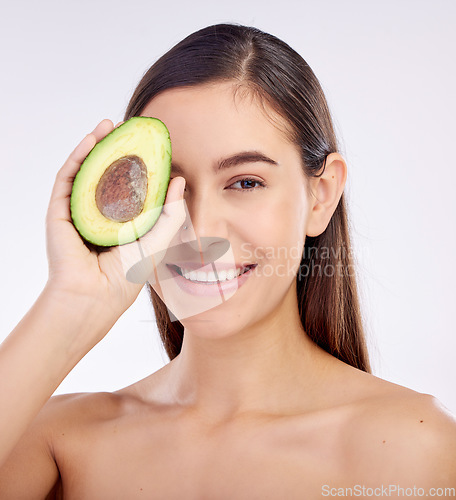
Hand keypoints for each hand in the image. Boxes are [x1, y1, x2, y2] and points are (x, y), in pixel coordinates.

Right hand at [44, 119, 185, 318]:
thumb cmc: (127, 274)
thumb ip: (171, 212)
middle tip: (128, 128)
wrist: (96, 295)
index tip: (148, 145)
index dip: (136, 163)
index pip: (127, 185)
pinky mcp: (60, 211)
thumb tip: (180, 180)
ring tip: (109, 125)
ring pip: (86, 170)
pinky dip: (78, 157)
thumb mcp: (158, 239)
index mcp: (120, 220)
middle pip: (105, 173)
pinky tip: (91, 140)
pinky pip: (68, 178)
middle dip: (115, 148)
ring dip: (95, 145)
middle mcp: (98, 212)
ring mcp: (78, 210)